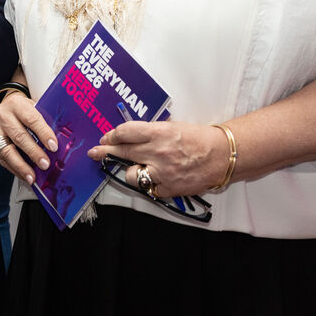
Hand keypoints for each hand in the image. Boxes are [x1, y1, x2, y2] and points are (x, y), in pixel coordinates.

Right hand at [0, 93, 56, 183]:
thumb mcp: (34, 108)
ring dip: (21, 166)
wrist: (4, 107)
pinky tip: (23, 175)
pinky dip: (14, 169)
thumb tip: (58, 144)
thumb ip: (44, 122)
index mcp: (16, 104)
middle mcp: (2, 114)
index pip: (31, 119)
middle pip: (19, 136)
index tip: (53, 146)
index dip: (43, 133)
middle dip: (33, 152)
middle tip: (45, 164)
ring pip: (7, 150)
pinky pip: (1, 158)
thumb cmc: (23, 111)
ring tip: (32, 177)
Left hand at [86, 119, 226, 197]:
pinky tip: (153, 177)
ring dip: (128, 170)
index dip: (112, 136)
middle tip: (94, 152)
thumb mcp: (173, 127)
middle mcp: (157, 152)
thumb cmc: (200, 139)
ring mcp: (161, 172)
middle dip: (105, 152)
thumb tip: (131, 136)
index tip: (106, 138)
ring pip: (130, 174)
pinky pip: (147, 187)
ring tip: (134, 167)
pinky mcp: (167, 188)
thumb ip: (151, 132)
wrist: (222, 156)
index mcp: (159, 133)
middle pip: (122, 152)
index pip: (125, 133)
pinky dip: (148, 182)